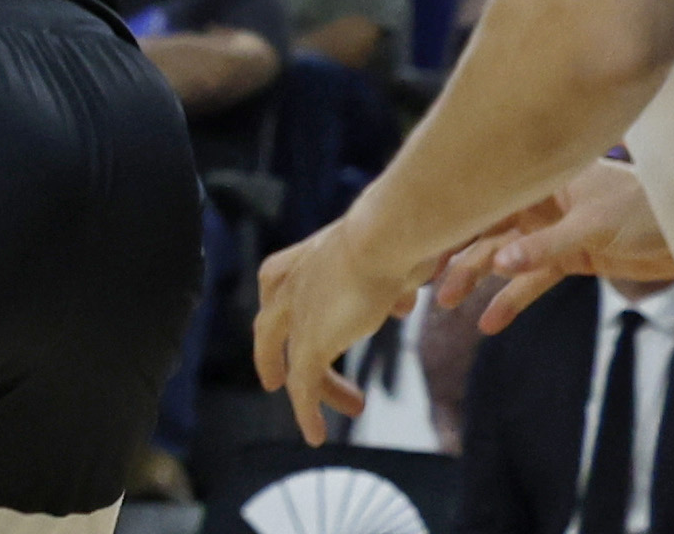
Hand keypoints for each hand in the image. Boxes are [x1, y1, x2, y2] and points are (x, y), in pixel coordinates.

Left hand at [253, 208, 418, 439]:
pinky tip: (315, 435)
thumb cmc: (394, 240)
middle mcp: (285, 288)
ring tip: (354, 406)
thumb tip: (401, 304)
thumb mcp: (388, 265)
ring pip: (294, 364)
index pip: (277, 295)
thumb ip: (389, 288)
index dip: (285, 320)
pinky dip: (307, 413)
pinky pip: (302, 386)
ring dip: (321, 392)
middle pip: (273, 333)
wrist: (382, 238)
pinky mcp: (309, 344)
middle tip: (287, 384)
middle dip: (281, 359)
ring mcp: (293, 317)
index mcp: (297, 262)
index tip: (298, 339)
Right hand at [438, 161, 673, 329]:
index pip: (481, 192)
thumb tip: (497, 264)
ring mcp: (548, 232)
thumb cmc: (643, 211)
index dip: (447, 210)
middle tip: (424, 279)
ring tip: (447, 306)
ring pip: (500, 258)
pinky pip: (531, 283)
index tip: (414, 232)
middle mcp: (534, 202)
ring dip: (475, 280)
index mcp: (535, 177)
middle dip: (452, 253)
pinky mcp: (567, 259)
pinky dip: (511, 301)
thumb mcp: (591, 226)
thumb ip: (544, 246)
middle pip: (482, 228)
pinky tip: (488, 323)